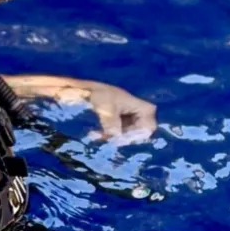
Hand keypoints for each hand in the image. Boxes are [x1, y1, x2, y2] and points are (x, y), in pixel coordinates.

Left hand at [3, 74, 155, 143]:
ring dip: (113, 138)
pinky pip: (118, 135)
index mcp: (142, 107)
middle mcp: (138, 113)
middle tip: (108, 140)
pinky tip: (96, 135)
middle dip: (122, 138)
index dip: (136, 135)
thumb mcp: (106, 109)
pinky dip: (108, 136)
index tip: (121, 137)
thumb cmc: (97, 94)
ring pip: (126, 136)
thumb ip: (112, 124)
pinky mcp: (119, 122)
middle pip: (138, 134)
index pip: (148, 128)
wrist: (81, 90)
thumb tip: (115, 138)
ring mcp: (129, 118)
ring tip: (97, 136)